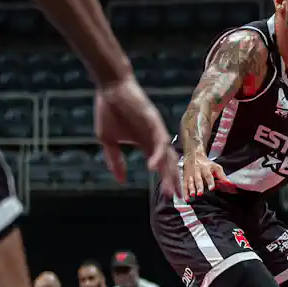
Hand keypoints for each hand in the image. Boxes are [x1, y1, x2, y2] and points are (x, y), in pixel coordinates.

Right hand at [93, 76, 179, 197]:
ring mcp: (155, 130)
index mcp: (147, 143)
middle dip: (173, 181)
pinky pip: (158, 141)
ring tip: (169, 190)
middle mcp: (155, 138)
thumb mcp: (108, 140)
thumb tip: (121, 180)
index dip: (167, 180)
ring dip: (169, 173)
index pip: (161, 165)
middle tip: (179, 199)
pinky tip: (154, 167)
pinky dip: (157, 155)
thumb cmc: (109, 111)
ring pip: (167, 155)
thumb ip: (115, 160)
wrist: (110, 88)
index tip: (172, 196)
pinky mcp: (153, 121)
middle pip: (169, 163)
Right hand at [182, 150, 228, 198]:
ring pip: (190, 183)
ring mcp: (190, 175)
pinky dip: (185, 193)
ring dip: (191, 189)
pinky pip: (184, 186)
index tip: (212, 188)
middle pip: (198, 180)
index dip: (210, 182)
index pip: (208, 176)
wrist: (194, 156)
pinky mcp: (185, 178)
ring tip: (193, 195)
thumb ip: (222, 175)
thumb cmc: (206, 164)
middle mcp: (197, 172)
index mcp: (205, 169)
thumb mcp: (215, 167)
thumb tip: (229, 183)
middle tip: (200, 193)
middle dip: (199, 187)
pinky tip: (186, 199)